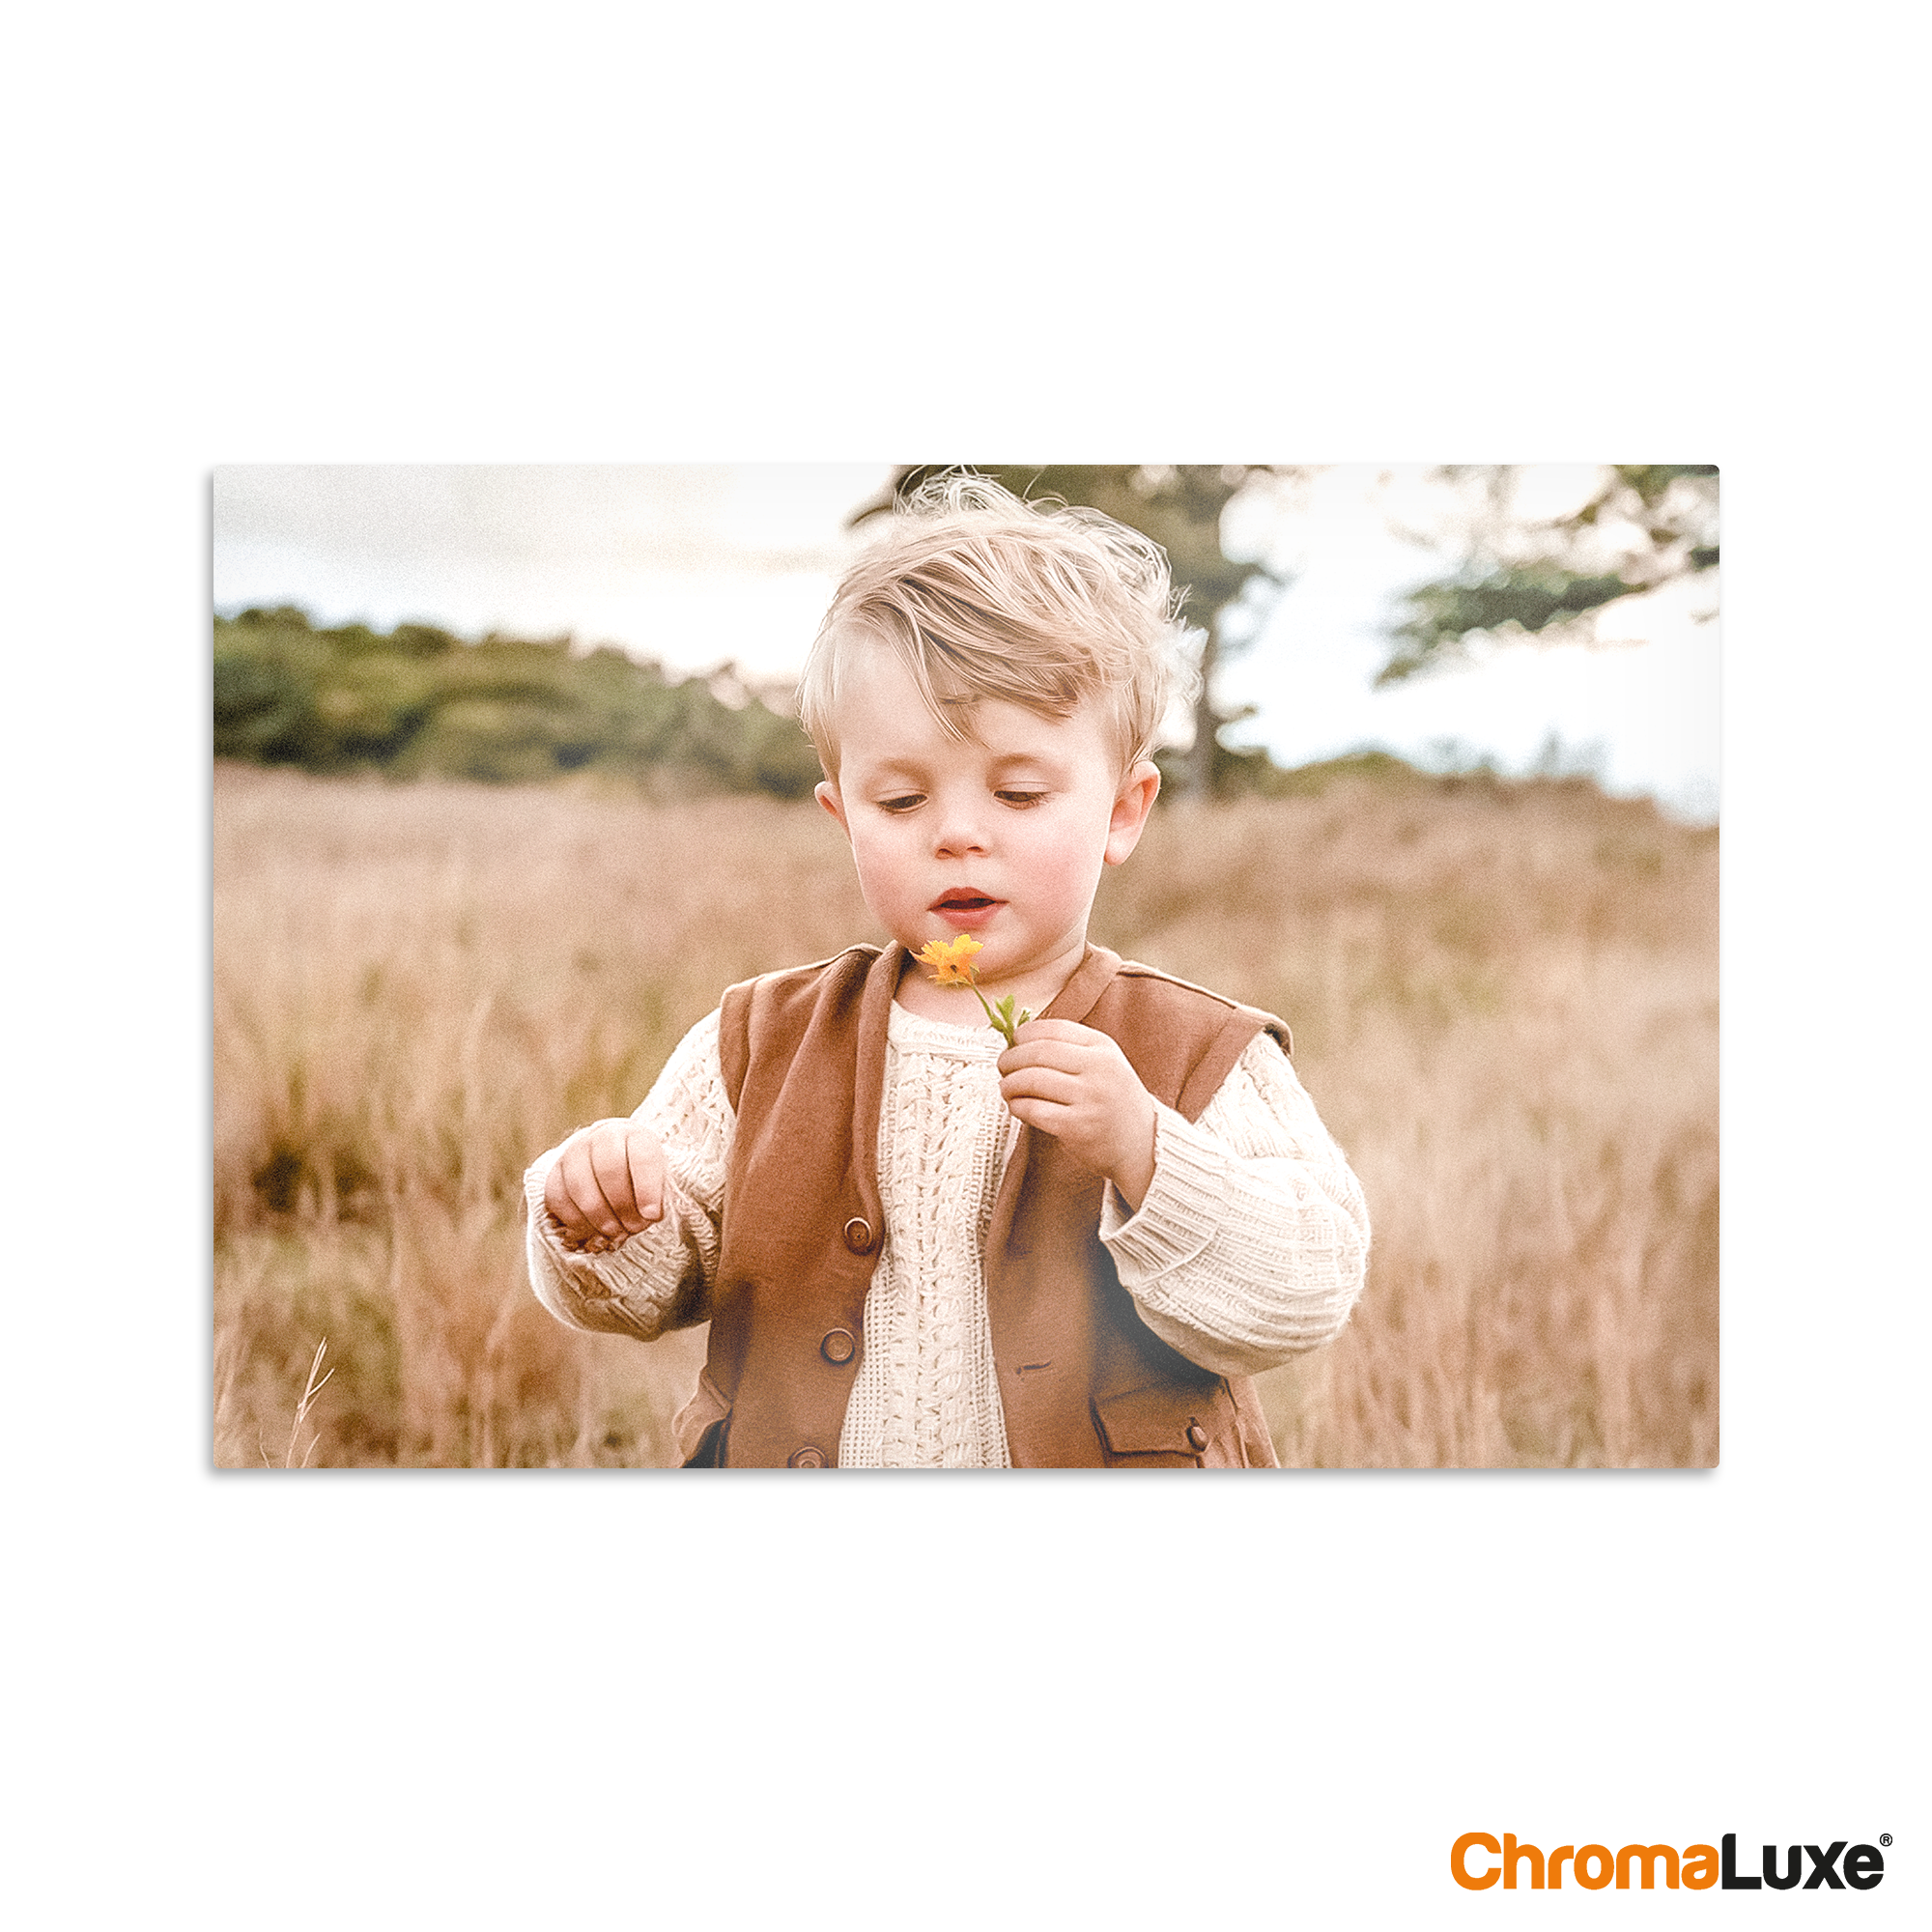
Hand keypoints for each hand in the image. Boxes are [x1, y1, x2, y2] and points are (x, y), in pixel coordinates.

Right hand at [543, 1119, 667, 1252]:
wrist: (614, 1165)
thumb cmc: (643, 1179)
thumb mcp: (662, 1181)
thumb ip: (660, 1196)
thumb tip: (650, 1216)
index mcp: (635, 1135)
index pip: (641, 1157)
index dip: (647, 1189)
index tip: (653, 1216)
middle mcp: (602, 1137)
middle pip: (609, 1170)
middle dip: (622, 1206)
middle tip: (634, 1228)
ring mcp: (574, 1152)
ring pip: (579, 1185)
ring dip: (598, 1216)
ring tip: (614, 1232)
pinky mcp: (555, 1171)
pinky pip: (557, 1197)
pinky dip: (574, 1219)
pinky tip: (590, 1231)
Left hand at [997, 1019, 1157, 1210]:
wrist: (1144, 1144)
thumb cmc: (1115, 1102)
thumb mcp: (1105, 1064)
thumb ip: (1070, 1050)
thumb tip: (1018, 1041)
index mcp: (1103, 1047)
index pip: (1053, 1029)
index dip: (1024, 1034)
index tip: (1013, 1043)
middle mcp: (1099, 1068)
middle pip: (1038, 1052)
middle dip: (1010, 1058)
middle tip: (1002, 1067)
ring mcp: (1090, 1098)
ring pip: (1031, 1080)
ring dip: (1009, 1084)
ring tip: (1007, 1088)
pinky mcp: (1078, 1126)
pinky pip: (1033, 1110)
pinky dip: (1017, 1107)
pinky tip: (1018, 1107)